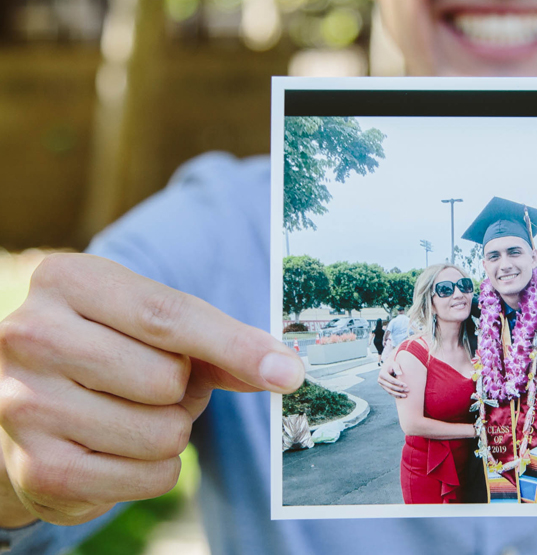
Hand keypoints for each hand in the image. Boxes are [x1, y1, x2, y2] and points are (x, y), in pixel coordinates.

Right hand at [0, 254, 304, 525]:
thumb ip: (219, 342)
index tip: (289, 372)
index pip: (169, 315)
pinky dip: (154, 471)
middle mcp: (31, 336)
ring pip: (160, 432)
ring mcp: (23, 405)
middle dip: (183, 389)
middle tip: (154, 383)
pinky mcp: (34, 468)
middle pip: (166, 377)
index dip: (236, 346)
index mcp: (69, 280)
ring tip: (134, 413)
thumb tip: (283, 369)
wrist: (26, 402)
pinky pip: (144, 478)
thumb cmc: (110, 349)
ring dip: (170, 431)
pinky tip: (120, 449)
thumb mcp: (152, 325)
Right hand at [378, 358, 408, 398]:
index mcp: (382, 374)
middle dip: (399, 389)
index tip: (406, 385)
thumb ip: (397, 368)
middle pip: (391, 387)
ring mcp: (381, 384)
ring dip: (398, 394)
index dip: (399, 383)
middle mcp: (380, 380)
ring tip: (405, 395)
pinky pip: (390, 392)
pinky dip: (396, 395)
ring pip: (390, 391)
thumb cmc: (392, 364)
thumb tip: (400, 374)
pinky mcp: (384, 387)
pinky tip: (402, 396)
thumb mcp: (394, 364)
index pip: (391, 380)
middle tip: (408, 390)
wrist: (388, 366)